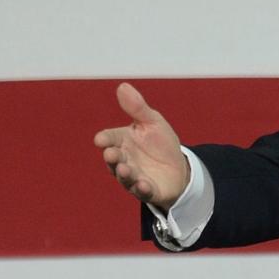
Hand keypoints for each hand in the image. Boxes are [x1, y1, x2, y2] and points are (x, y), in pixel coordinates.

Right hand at [94, 83, 188, 209]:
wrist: (178, 168)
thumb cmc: (160, 143)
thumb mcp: (152, 122)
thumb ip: (137, 108)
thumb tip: (123, 86)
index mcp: (123, 141)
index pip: (110, 138)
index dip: (105, 139)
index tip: (100, 140)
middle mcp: (124, 160)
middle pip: (114, 159)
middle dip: (112, 157)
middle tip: (112, 153)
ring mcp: (134, 177)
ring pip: (125, 177)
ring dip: (124, 174)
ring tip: (125, 170)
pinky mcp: (147, 190)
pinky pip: (143, 191)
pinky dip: (142, 188)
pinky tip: (144, 184)